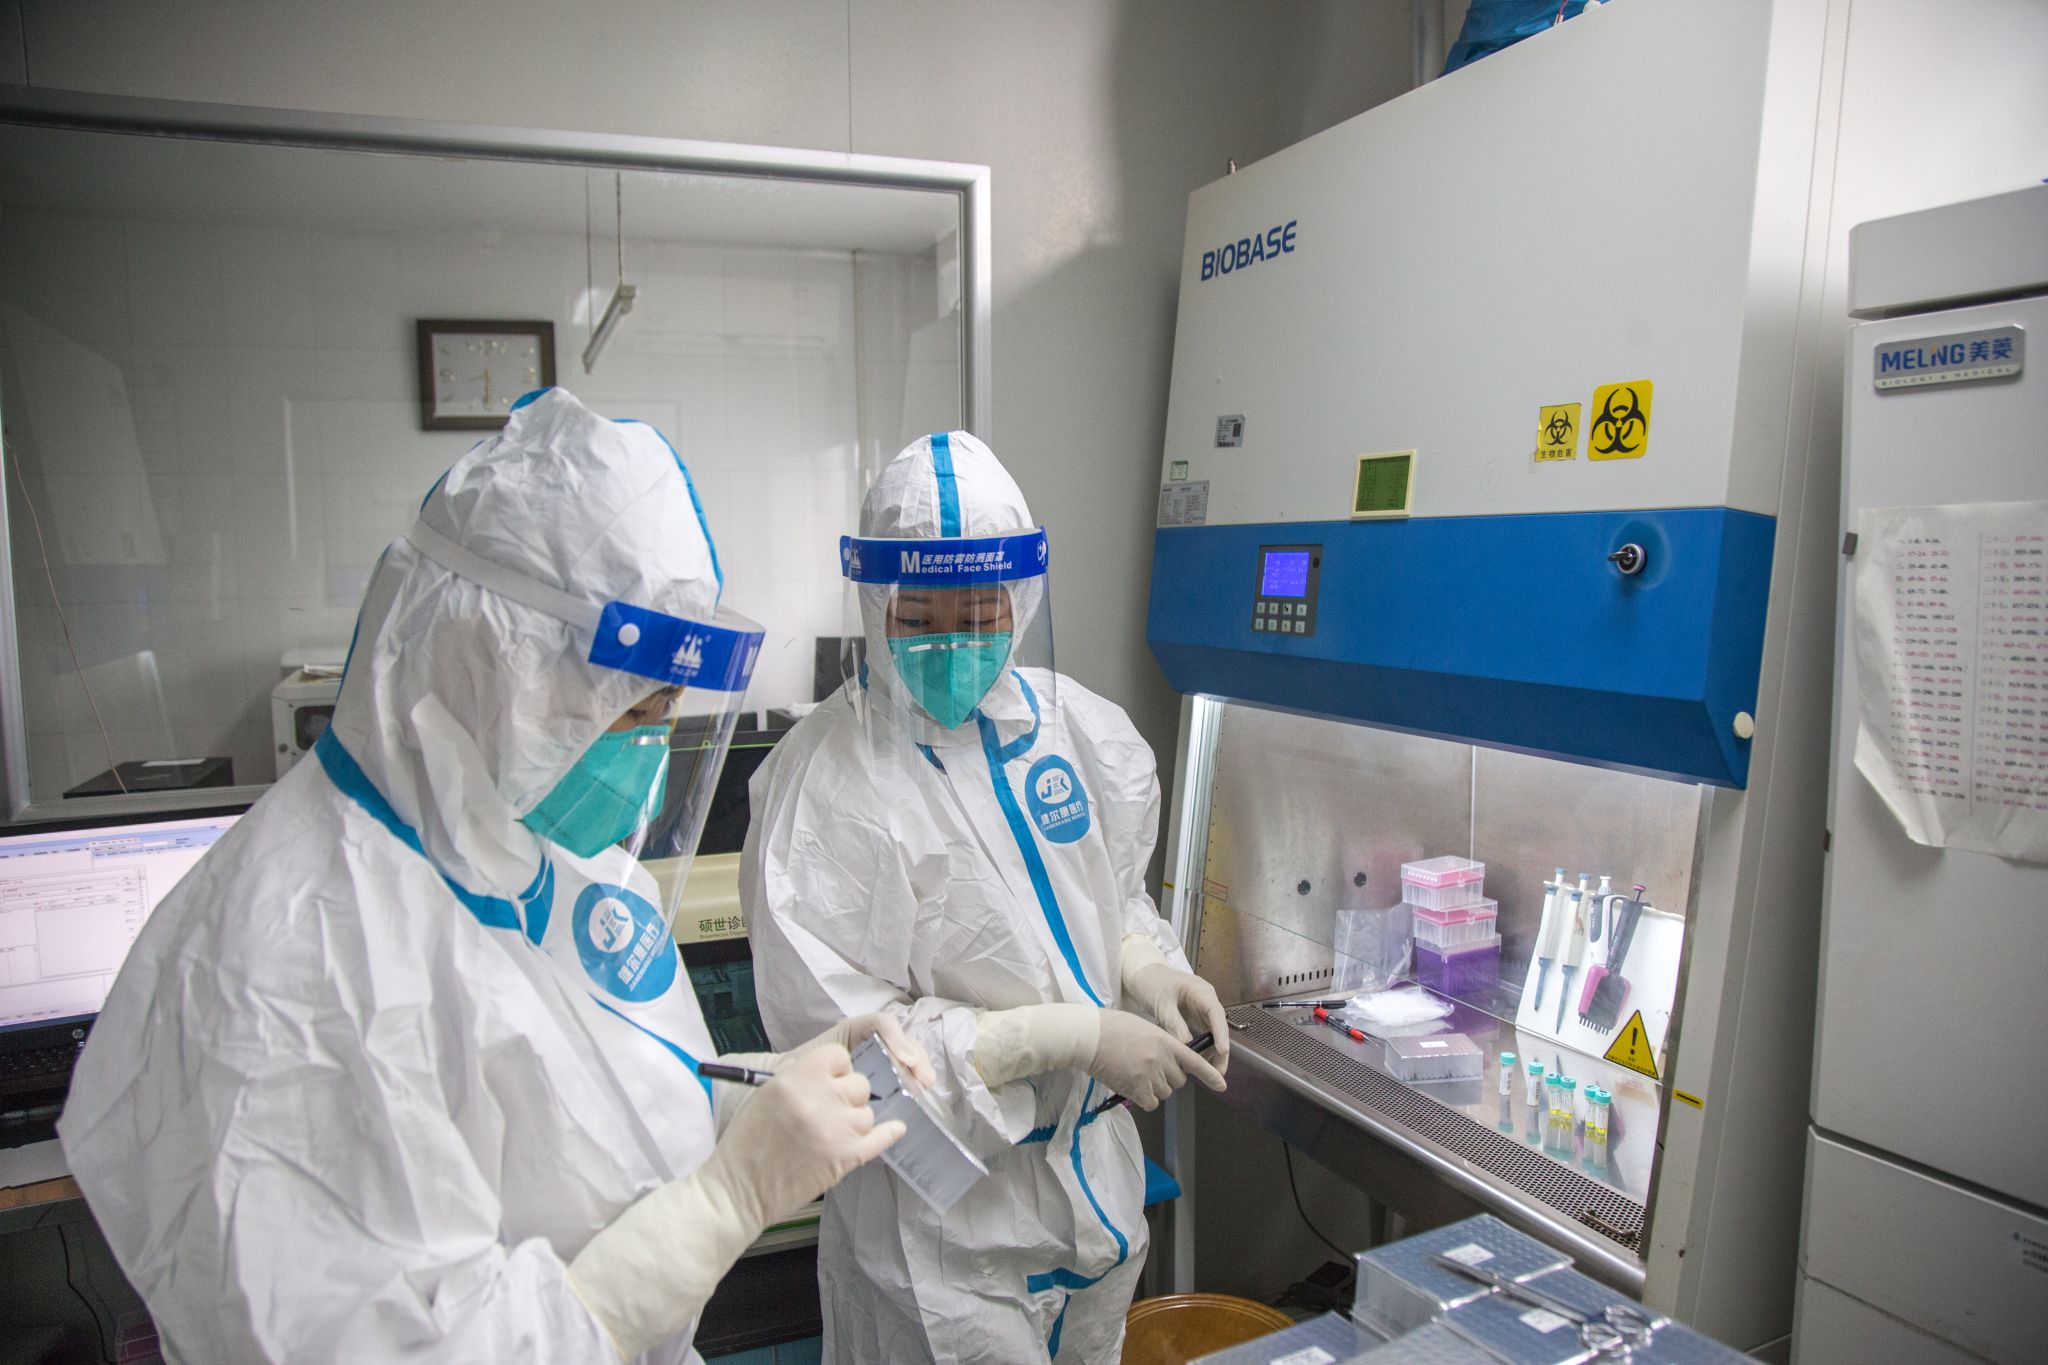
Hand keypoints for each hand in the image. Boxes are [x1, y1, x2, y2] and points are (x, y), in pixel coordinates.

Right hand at [566, 1044, 904, 1360]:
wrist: (738, 1191)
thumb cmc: (747, 1142)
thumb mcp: (766, 1093)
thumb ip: (801, 1078)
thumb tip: (836, 1071)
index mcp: (796, 1077)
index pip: (839, 1056)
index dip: (837, 1070)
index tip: (828, 1084)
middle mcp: (820, 1097)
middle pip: (859, 1084)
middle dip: (848, 1097)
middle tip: (830, 1114)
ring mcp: (837, 1128)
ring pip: (867, 1112)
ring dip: (856, 1122)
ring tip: (834, 1135)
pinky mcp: (848, 1157)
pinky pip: (882, 1137)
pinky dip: (889, 1133)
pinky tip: (895, 1129)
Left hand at [803, 1012, 936, 1088]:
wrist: (786, 1091)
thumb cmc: (796, 1070)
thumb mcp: (806, 1060)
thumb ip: (822, 1058)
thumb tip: (846, 1064)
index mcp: (853, 1033)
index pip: (881, 1024)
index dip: (896, 1037)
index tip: (903, 1060)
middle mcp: (870, 1044)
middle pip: (901, 1041)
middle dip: (916, 1056)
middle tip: (923, 1079)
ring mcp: (879, 1063)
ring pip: (907, 1059)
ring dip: (919, 1070)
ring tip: (924, 1086)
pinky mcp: (883, 1084)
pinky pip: (903, 1079)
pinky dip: (913, 1085)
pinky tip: (919, 1097)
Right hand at [1086, 1010, 1225, 1110]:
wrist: (1089, 1037)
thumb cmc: (1112, 1028)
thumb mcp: (1145, 1029)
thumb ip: (1162, 1046)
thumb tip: (1169, 1064)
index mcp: (1165, 1042)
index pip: (1194, 1061)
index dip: (1210, 1075)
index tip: (1222, 1086)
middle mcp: (1161, 1059)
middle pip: (1179, 1081)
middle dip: (1169, 1078)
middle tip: (1150, 1068)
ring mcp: (1149, 1075)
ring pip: (1164, 1093)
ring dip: (1155, 1088)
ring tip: (1136, 1073)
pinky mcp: (1135, 1089)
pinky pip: (1151, 1103)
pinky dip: (1144, 1099)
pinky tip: (1132, 1086)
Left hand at [1124, 962, 1230, 1072]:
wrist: (1142, 975)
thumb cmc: (1152, 982)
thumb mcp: (1162, 1003)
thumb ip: (1174, 1023)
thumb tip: (1186, 1045)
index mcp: (1201, 991)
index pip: (1216, 1013)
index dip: (1221, 1033)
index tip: (1223, 1050)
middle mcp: (1205, 1001)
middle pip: (1219, 1027)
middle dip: (1220, 1050)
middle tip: (1218, 1071)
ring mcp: (1200, 1010)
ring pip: (1212, 1034)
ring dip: (1210, 1052)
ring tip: (1204, 1071)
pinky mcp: (1193, 1018)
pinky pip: (1201, 1035)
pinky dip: (1200, 1048)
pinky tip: (1195, 1060)